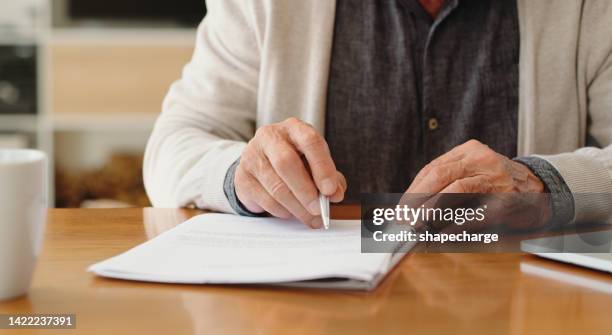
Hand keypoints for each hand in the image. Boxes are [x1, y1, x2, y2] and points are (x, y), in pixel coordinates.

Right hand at [235, 117, 345, 227]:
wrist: (260, 163)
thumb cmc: (295, 161)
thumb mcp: (315, 163)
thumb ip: (331, 177)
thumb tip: (335, 194)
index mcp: (294, 128)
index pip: (310, 141)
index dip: (322, 167)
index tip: (330, 190)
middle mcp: (270, 136)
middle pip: (286, 162)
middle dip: (305, 191)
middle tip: (318, 209)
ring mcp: (252, 156)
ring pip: (276, 186)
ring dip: (297, 207)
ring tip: (310, 218)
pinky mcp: (242, 177)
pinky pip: (265, 199)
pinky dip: (282, 211)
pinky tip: (291, 212)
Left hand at [405, 140, 549, 230]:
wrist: (542, 189)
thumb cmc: (499, 184)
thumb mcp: (473, 173)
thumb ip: (446, 183)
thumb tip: (413, 206)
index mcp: (469, 151)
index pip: (433, 168)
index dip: (414, 189)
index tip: (401, 207)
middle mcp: (482, 160)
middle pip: (440, 175)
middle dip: (417, 199)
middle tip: (405, 217)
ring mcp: (497, 179)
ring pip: (455, 191)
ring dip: (432, 210)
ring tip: (418, 225)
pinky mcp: (507, 201)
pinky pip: (476, 213)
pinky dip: (455, 225)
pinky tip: (441, 234)